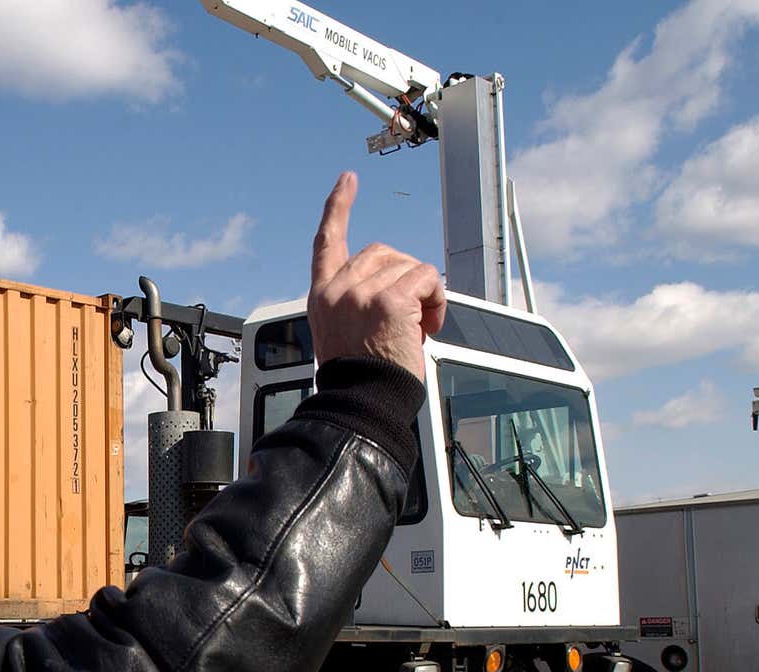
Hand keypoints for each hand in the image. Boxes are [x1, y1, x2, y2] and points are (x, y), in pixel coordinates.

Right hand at [308, 172, 446, 379]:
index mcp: (322, 296)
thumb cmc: (361, 378)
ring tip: (420, 327)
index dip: (338, 208)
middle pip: (383, 252)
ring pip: (409, 265)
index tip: (348, 181)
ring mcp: (360, 291)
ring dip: (424, 293)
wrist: (363, 403)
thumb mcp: (345, 333)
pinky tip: (429, 325)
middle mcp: (336, 288)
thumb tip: (399, 284)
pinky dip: (437, 299)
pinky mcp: (388, 298)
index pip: (327, 241)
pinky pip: (426, 277)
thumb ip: (357, 301)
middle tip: (411, 316)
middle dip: (405, 276)